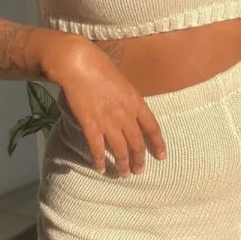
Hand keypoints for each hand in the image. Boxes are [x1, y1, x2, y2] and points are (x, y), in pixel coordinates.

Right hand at [42, 35, 166, 176]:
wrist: (78, 64)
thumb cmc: (99, 66)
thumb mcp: (123, 81)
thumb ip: (128, 98)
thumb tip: (129, 109)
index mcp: (136, 102)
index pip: (153, 128)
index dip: (158, 144)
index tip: (162, 157)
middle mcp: (125, 115)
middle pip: (137, 144)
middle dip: (139, 161)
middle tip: (138, 171)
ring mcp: (108, 122)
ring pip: (120, 151)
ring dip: (122, 165)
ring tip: (123, 175)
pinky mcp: (90, 126)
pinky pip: (97, 150)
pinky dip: (99, 162)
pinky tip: (100, 169)